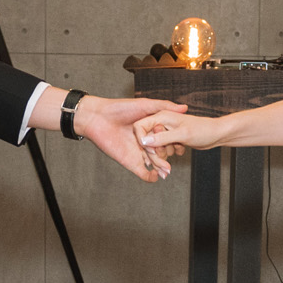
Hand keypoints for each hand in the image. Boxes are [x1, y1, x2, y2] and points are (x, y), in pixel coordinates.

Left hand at [70, 95, 185, 183]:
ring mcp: (138, 152)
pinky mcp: (129, 161)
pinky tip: (156, 177)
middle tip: (175, 158)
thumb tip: (185, 108)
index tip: (181, 144)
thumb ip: (164, 106)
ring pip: (153, 163)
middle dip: (169, 157)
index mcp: (151, 129)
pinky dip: (149, 176)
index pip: (167, 138)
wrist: (97, 117)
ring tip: (167, 171)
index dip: (175, 142)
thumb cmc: (119, 108)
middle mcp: (146, 141)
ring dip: (161, 168)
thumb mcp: (145, 105)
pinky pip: (142, 172)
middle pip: (161, 152)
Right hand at [133, 112, 222, 159]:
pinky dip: (169, 154)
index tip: (151, 150)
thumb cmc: (203, 130)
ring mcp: (166, 130)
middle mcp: (161, 122)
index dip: (143, 141)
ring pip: (154, 146)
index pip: (140, 128)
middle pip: (147, 140)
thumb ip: (162, 137)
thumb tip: (144, 141)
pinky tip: (180, 150)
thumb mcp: (182, 135)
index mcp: (161, 116)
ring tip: (176, 152)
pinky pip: (163, 148)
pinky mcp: (171, 138)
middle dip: (155, 152)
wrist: (216, 134)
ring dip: (163, 155)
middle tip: (165, 162)